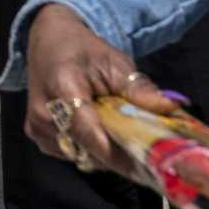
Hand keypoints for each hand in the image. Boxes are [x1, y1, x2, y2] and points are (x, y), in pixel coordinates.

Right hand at [23, 3, 182, 182]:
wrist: (48, 42)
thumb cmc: (83, 51)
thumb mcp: (115, 62)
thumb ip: (138, 89)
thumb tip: (171, 109)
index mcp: (63, 87)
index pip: (89, 132)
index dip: (120, 154)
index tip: (150, 166)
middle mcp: (44, 113)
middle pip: (89, 149)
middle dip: (121, 155)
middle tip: (150, 155)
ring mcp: (37, 127)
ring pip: (82, 156)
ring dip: (106, 153)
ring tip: (126, 139)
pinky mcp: (38, 136)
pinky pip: (73, 154)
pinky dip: (92, 150)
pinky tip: (102, 135)